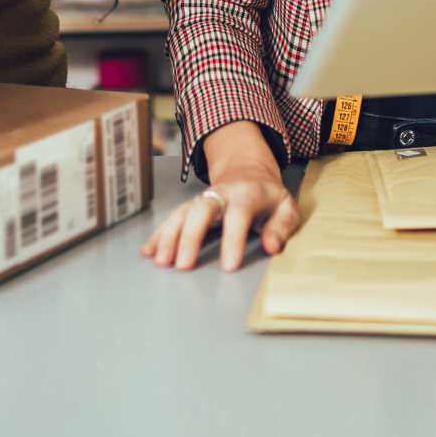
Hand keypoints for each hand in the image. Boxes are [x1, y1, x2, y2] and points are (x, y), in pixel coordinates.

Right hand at [141, 122, 299, 271]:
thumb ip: (282, 226)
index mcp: (247, 193)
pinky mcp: (191, 206)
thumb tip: (272, 246)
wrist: (248, 171)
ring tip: (161, 261)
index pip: (238, 215)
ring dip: (169, 236)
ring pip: (182, 213)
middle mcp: (220, 194)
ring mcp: (202, 198)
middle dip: (189, 237)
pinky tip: (149, 251)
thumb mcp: (286, 207)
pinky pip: (172, 218)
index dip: (232, 240)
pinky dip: (159, 234)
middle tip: (183, 265)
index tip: (229, 266)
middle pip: (201, 210)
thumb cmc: (268, 195)